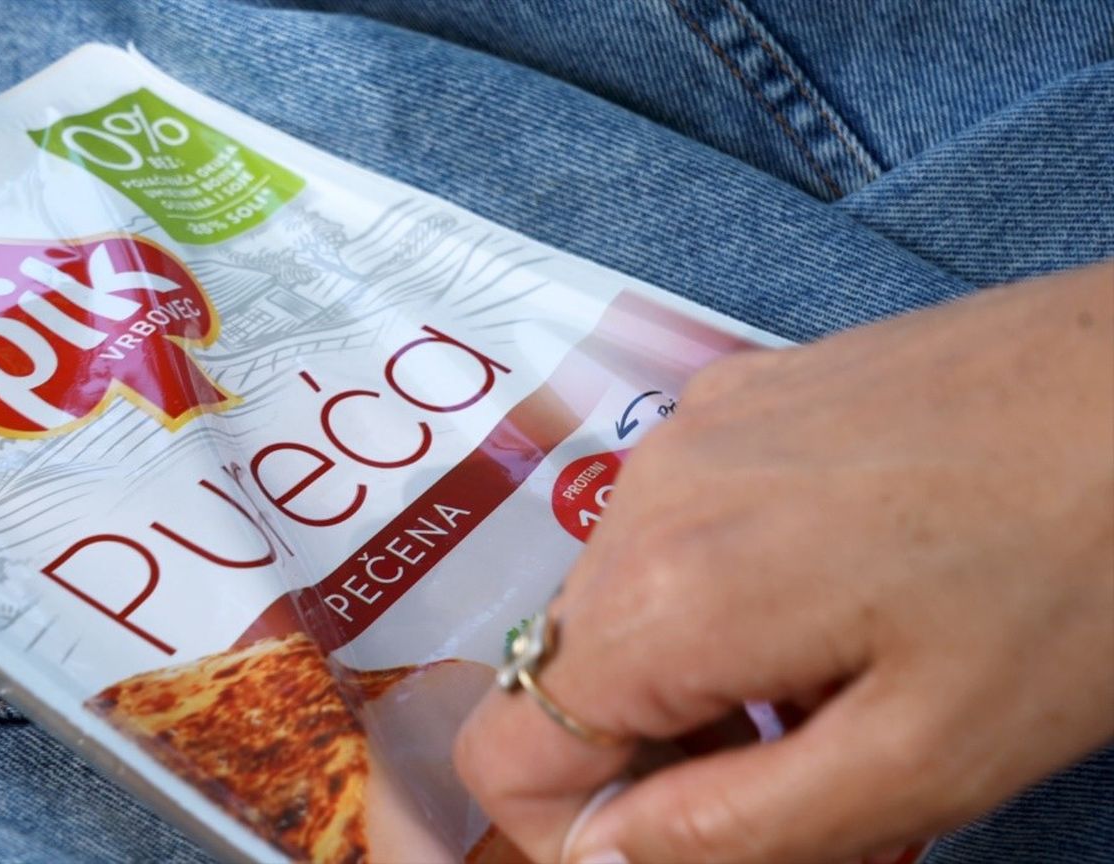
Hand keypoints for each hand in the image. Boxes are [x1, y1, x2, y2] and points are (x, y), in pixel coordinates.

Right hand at [455, 261, 1113, 863]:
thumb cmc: (1084, 574)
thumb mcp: (924, 758)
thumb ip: (734, 830)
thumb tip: (599, 859)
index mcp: (669, 595)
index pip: (505, 747)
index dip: (569, 833)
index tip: (685, 846)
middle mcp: (649, 494)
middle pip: (567, 674)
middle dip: (658, 758)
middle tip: (804, 782)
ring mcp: (692, 428)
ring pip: (625, 601)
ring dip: (700, 676)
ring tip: (842, 687)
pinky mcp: (743, 393)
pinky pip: (681, 523)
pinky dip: (729, 589)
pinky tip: (851, 593)